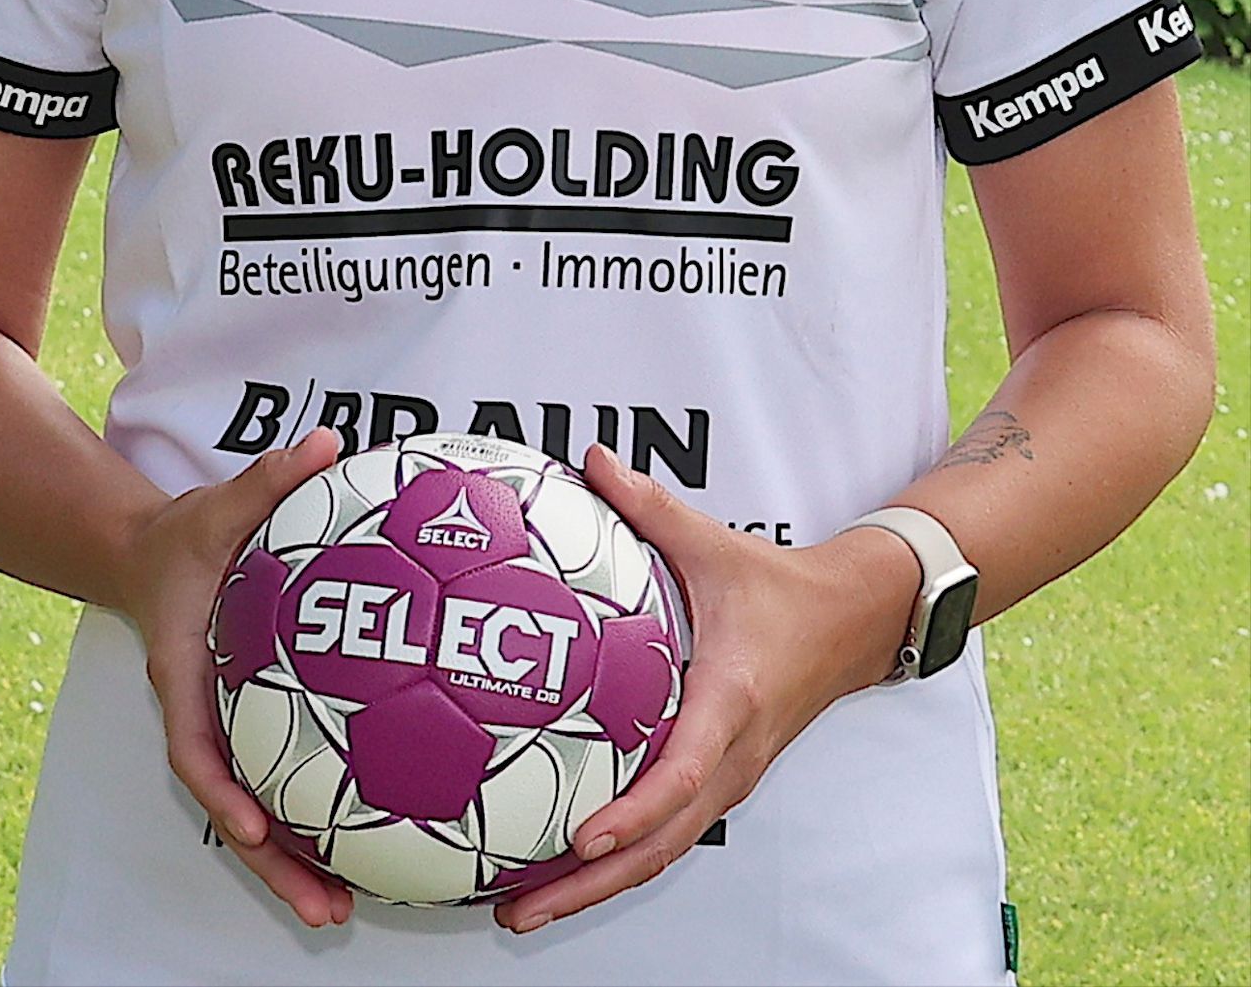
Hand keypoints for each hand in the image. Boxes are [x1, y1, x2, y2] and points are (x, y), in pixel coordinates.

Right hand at [112, 425, 353, 931]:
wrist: (158, 555)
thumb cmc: (192, 534)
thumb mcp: (219, 504)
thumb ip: (269, 477)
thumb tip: (324, 443)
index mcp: (186, 677)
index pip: (195, 748)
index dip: (221, 792)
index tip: (250, 827)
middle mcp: (206, 719)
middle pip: (233, 808)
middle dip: (273, 867)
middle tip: (327, 909)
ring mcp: (231, 732)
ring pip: (259, 813)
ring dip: (295, 866)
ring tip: (348, 912)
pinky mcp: (257, 732)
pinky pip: (285, 784)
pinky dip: (314, 821)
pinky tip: (370, 844)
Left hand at [496, 445, 921, 934]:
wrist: (850, 624)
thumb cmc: (776, 587)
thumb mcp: (712, 543)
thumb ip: (647, 505)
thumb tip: (589, 460)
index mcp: (728, 703)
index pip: (682, 774)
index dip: (633, 811)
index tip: (584, 835)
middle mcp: (729, 759)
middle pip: (660, 844)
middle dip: (590, 884)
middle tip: (518, 908)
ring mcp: (727, 782)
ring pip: (661, 853)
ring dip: (597, 887)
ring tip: (523, 909)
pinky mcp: (720, 785)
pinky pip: (665, 835)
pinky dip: (616, 860)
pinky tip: (560, 865)